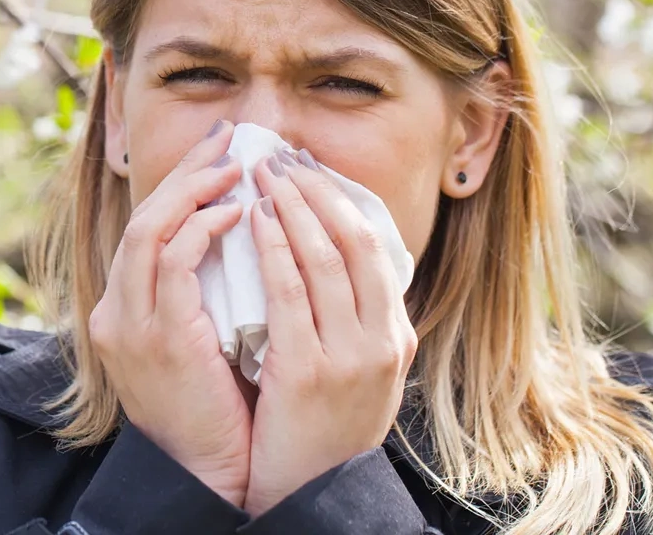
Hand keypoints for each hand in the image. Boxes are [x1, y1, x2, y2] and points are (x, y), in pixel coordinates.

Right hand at [88, 120, 251, 505]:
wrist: (208, 473)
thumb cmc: (221, 406)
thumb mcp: (206, 338)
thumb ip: (211, 289)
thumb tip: (253, 234)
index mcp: (126, 310)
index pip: (148, 227)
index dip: (182, 183)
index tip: (220, 151)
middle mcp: (116, 312)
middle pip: (143, 216)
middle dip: (187, 171)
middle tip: (229, 137)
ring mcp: (131, 325)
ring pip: (149, 229)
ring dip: (194, 190)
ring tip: (237, 167)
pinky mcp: (158, 339)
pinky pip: (172, 263)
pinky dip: (202, 229)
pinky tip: (237, 212)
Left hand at [243, 148, 417, 515]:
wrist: (311, 496)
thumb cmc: (324, 430)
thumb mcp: (358, 373)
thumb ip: (353, 320)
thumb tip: (329, 256)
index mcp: (396, 335)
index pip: (374, 247)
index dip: (339, 199)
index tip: (307, 168)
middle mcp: (383, 341)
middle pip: (354, 242)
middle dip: (315, 190)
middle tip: (280, 155)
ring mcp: (350, 357)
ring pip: (326, 259)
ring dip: (294, 206)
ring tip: (265, 174)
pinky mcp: (309, 373)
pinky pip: (290, 294)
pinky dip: (275, 248)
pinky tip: (256, 220)